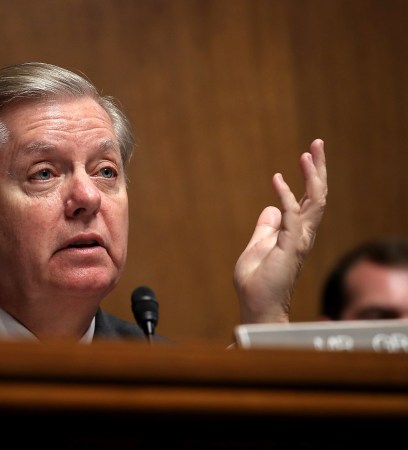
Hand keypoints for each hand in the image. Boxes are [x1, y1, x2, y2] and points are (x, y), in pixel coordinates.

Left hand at [233, 139, 326, 323]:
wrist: (256, 305)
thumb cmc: (257, 281)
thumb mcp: (257, 245)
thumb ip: (266, 227)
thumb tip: (270, 209)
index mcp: (296, 232)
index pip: (309, 199)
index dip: (310, 176)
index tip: (306, 154)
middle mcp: (303, 234)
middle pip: (318, 195)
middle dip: (318, 168)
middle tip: (318, 142)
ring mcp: (299, 240)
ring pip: (314, 202)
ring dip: (312, 176)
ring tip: (309, 153)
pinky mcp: (290, 247)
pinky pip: (291, 216)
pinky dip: (285, 195)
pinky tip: (277, 179)